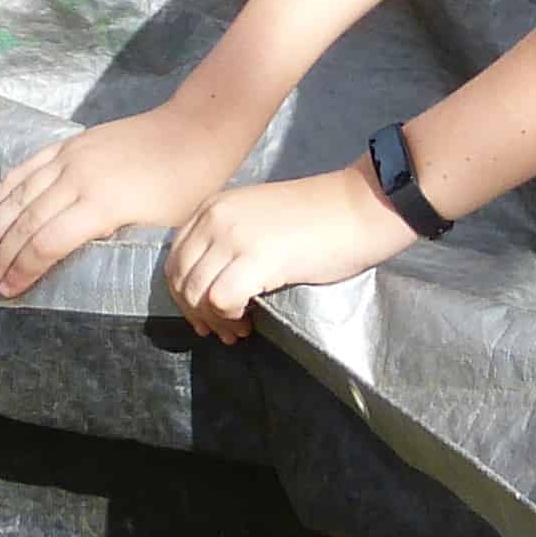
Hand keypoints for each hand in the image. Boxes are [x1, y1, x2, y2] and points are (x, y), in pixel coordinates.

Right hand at [0, 99, 254, 297]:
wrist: (196, 130)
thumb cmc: (187, 187)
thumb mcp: (159, 228)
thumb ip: (117, 246)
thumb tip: (81, 269)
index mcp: (101, 205)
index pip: (47, 244)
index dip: (23, 271)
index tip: (7, 293)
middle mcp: (77, 178)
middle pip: (26, 223)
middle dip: (1, 257)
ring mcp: (71, 156)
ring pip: (20, 195)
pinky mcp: (72, 143)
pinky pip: (28, 167)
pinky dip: (5, 188)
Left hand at [162, 162, 412, 340]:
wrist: (360, 207)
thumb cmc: (320, 216)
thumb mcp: (259, 217)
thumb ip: (230, 239)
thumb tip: (211, 282)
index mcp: (214, 205)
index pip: (175, 257)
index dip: (183, 292)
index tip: (203, 313)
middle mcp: (216, 217)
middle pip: (180, 277)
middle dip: (194, 312)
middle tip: (220, 330)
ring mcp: (234, 236)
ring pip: (196, 292)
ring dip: (213, 320)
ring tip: (238, 330)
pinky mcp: (257, 259)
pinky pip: (219, 300)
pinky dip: (229, 318)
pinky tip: (248, 322)